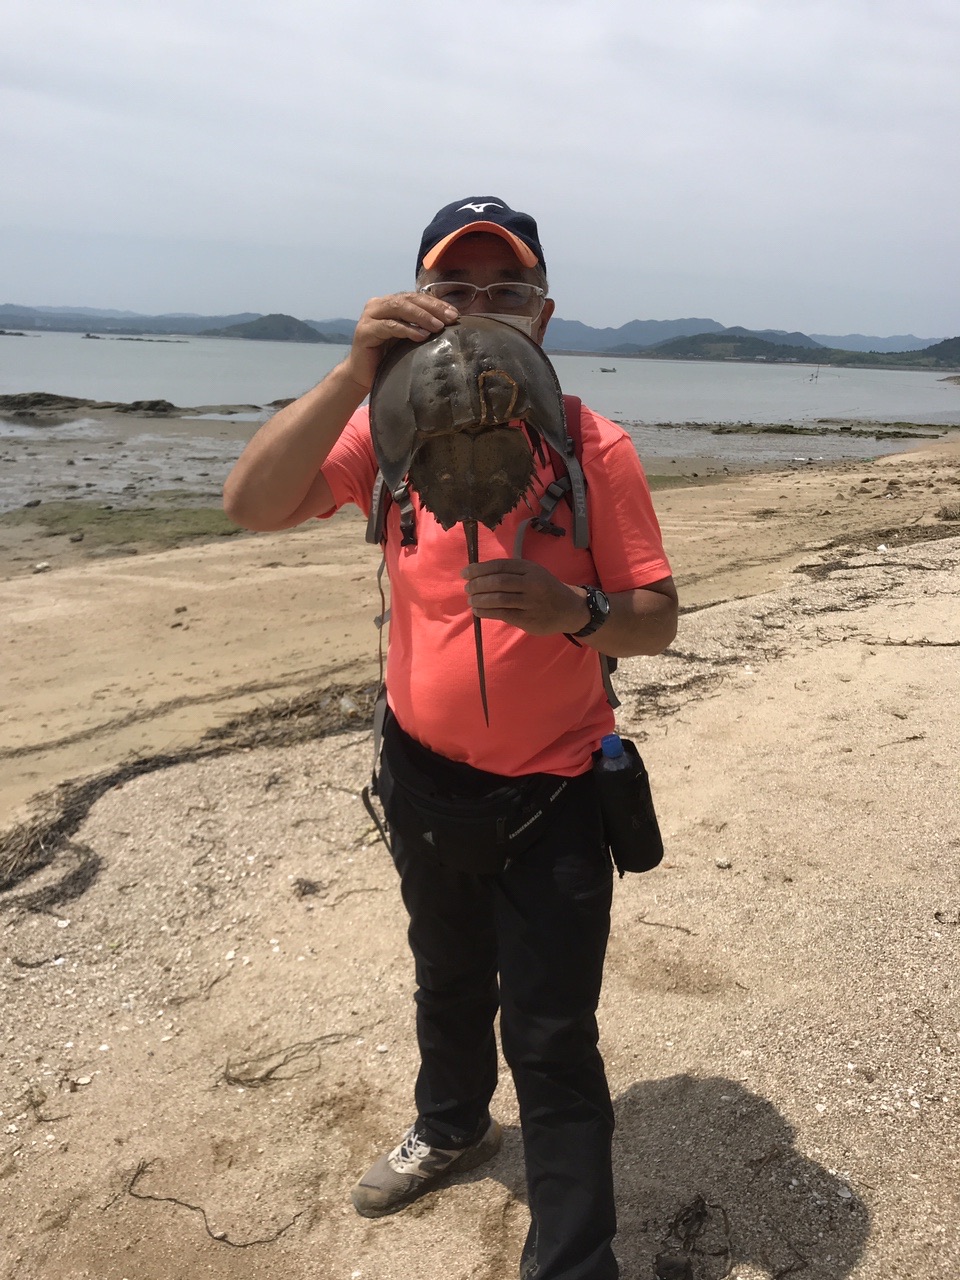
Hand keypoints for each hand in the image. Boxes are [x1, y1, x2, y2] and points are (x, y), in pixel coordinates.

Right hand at [343, 292, 458, 391]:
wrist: (363, 375)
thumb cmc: (387, 357)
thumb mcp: (407, 337)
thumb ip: (420, 326)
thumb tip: (449, 322)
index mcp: (389, 303)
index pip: (416, 297)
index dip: (436, 303)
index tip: (455, 313)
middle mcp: (377, 305)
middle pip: (408, 299)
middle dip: (432, 308)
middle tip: (450, 318)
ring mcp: (369, 316)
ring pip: (399, 308)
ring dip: (421, 316)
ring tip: (438, 326)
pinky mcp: (364, 331)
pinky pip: (389, 326)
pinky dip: (407, 329)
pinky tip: (421, 336)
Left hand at [462, 559, 588, 635]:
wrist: (569, 609)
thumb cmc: (545, 588)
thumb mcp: (533, 573)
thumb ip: (511, 572)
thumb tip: (478, 574)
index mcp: (530, 568)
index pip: (499, 566)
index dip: (479, 569)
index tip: (465, 573)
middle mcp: (531, 583)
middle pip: (498, 582)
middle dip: (477, 585)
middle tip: (467, 588)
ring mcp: (531, 602)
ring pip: (499, 599)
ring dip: (480, 599)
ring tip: (471, 600)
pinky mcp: (529, 619)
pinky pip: (503, 614)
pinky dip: (487, 611)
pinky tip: (478, 610)